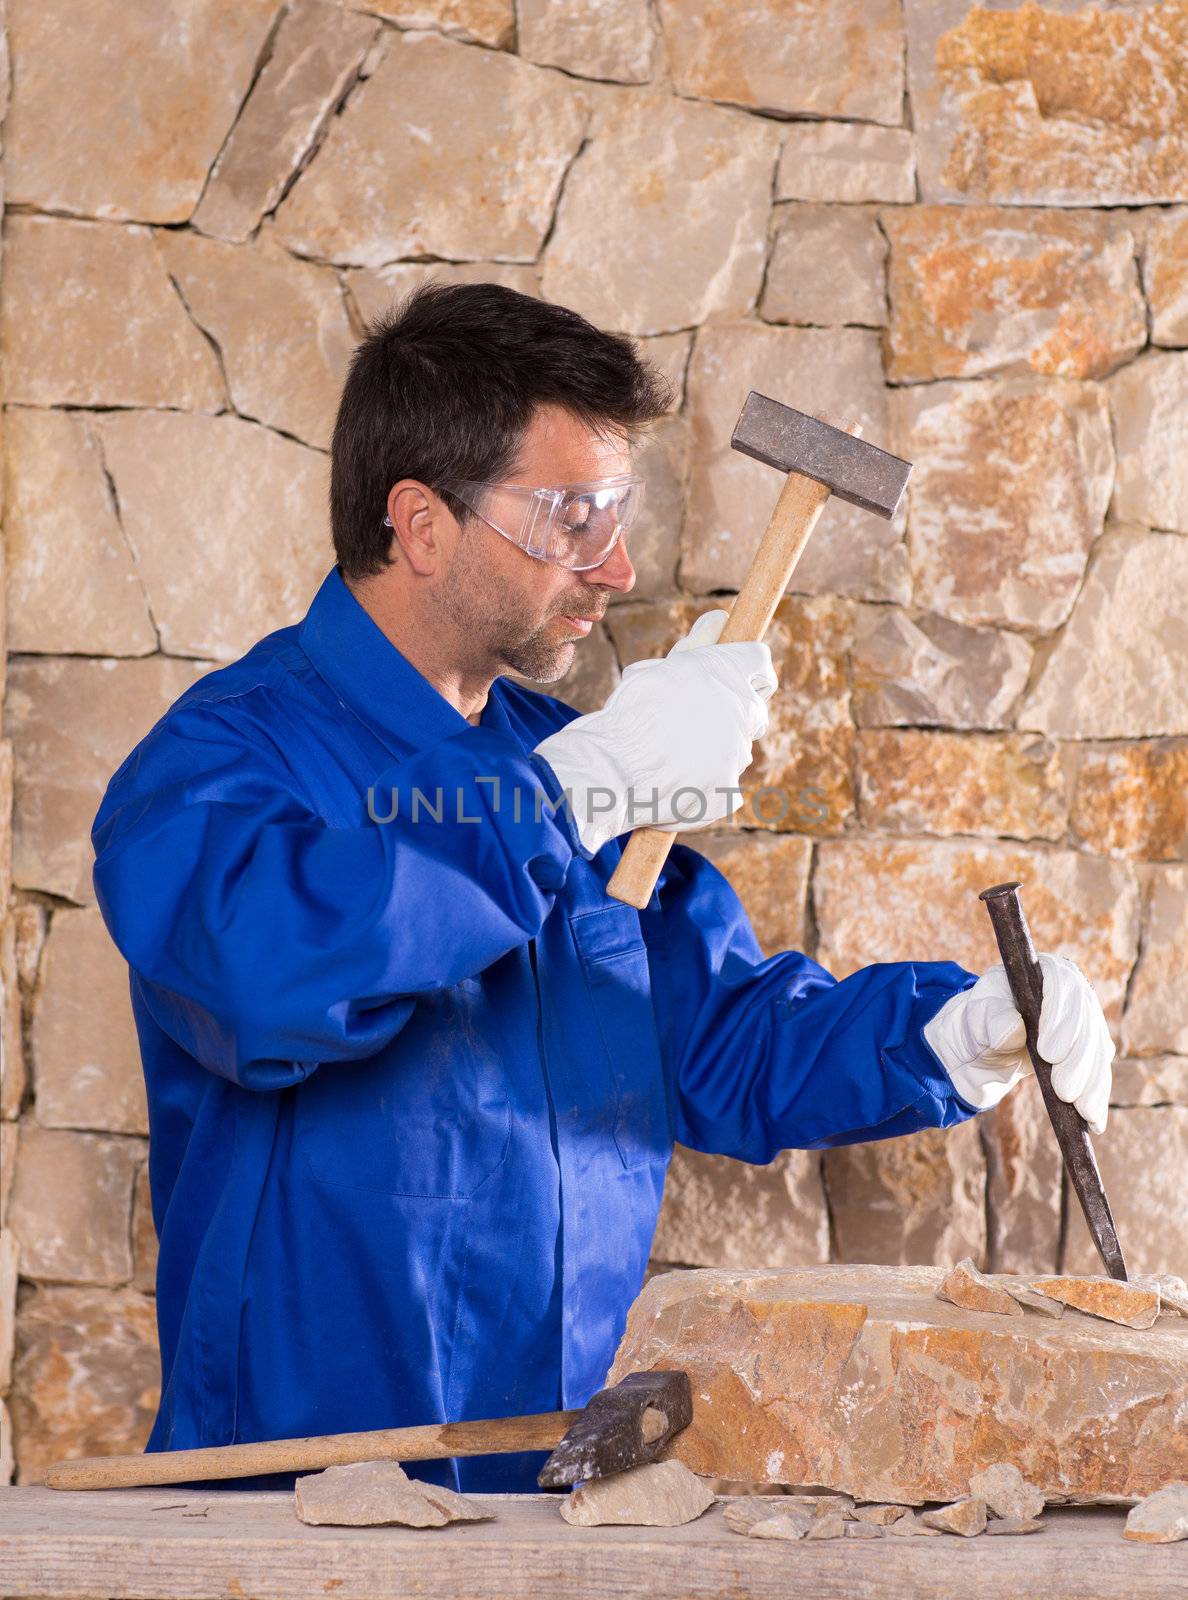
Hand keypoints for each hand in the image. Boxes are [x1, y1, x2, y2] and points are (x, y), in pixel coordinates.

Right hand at [533, 608, 776, 854]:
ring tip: (672, 755)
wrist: (611, 768)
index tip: (736, 679)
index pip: (759, 662)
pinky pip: (725, 785)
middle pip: (755, 710)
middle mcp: (742, 709)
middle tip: (695, 721)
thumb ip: (695, 646)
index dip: (748, 671)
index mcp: (726, 671)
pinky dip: (706, 785)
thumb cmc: (628, 714)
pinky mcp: (729, 789)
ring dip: (716, 750)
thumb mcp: (656, 670)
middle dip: (732, 714)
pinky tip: (675, 782)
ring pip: (737, 749)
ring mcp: (738, 753)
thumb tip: (720, 619)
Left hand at [923, 952, 1113, 1132]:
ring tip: (1083, 1112)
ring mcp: (1085, 1020)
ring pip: (1097, 1049)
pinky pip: (1099, 1070)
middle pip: (1086, 1021)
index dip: (1061, 1018)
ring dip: (1092, 1083)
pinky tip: (1094, 1119)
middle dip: (1078, 1059)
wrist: (983, 1046)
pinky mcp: (1089, 1048)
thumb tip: (1014, 1029)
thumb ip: (993, 1020)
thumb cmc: (978, 1024)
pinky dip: (1097, 1094)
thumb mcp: (976, 1019)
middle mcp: (1072, 991)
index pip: (1062, 985)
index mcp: (1044, 970)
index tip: (1049, 1053)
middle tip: (1065, 1091)